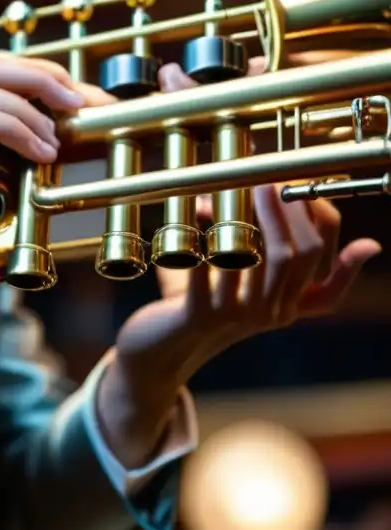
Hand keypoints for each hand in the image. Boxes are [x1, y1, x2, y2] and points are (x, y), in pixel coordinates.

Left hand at [111, 58, 381, 399]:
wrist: (161, 352)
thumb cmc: (208, 307)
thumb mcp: (258, 290)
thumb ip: (295, 263)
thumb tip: (369, 244)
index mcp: (290, 302)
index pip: (322, 255)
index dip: (316, 215)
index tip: (298, 180)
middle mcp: (269, 312)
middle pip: (295, 256)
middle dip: (284, 209)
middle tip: (266, 177)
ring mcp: (234, 316)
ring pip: (253, 261)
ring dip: (247, 217)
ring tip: (236, 187)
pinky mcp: (196, 316)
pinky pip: (201, 273)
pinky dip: (199, 238)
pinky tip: (196, 211)